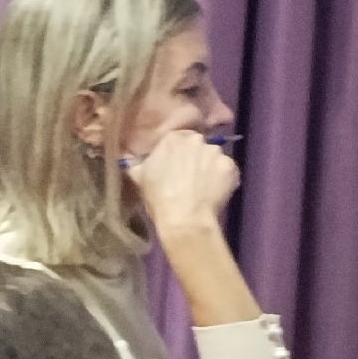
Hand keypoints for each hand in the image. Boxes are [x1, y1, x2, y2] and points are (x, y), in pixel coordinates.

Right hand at [125, 128, 239, 237]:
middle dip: (196, 158)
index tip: (177, 167)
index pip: (179, 139)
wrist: (185, 220)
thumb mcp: (139, 178)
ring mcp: (216, 153)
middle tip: (190, 178)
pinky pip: (228, 171)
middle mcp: (197, 140)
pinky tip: (216, 193)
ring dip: (210, 169)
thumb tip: (126, 156)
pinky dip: (224, 180)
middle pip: (198, 146)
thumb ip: (135, 163)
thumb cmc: (159, 199)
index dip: (179, 154)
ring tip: (204, 188)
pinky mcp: (231, 167)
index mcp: (173, 138)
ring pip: (214, 158)